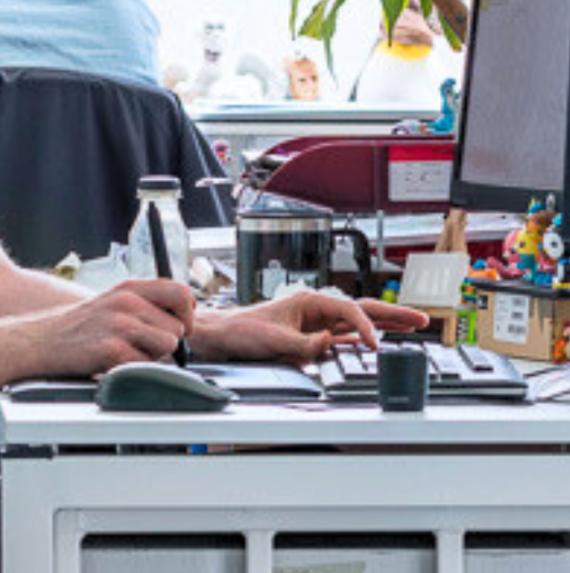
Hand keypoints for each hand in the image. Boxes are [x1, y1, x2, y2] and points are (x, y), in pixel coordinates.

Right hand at [32, 278, 194, 376]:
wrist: (41, 341)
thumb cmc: (80, 327)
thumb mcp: (113, 302)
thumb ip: (145, 304)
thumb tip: (184, 316)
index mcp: (129, 287)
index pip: (181, 292)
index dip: (186, 314)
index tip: (179, 326)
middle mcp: (126, 301)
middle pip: (178, 328)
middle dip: (164, 341)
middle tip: (138, 344)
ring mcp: (119, 324)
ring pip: (167, 346)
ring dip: (151, 355)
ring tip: (125, 351)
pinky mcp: (112, 348)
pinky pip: (146, 364)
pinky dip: (134, 368)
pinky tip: (114, 361)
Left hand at [194, 292, 431, 365]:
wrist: (224, 337)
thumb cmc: (243, 330)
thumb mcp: (274, 339)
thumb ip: (304, 344)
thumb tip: (329, 344)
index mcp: (309, 301)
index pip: (349, 310)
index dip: (366, 326)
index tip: (375, 344)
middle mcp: (316, 309)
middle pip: (363, 309)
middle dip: (393, 314)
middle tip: (422, 319)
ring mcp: (317, 322)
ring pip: (359, 322)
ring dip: (385, 325)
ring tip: (413, 326)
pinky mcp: (313, 336)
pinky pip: (346, 336)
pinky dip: (365, 338)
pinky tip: (380, 341)